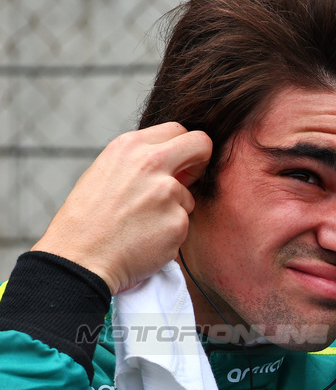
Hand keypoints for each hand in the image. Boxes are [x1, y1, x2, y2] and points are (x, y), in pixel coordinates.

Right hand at [32, 123, 210, 293]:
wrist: (79, 258)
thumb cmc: (88, 219)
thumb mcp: (106, 172)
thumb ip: (140, 162)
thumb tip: (175, 161)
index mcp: (129, 146)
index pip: (179, 130)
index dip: (183, 148)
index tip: (180, 163)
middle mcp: (151, 163)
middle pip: (201, 144)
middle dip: (200, 160)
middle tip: (188, 180)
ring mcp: (167, 192)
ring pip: (189, 195)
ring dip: (174, 209)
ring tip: (141, 223)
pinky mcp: (177, 221)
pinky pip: (184, 223)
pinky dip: (169, 232)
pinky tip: (145, 238)